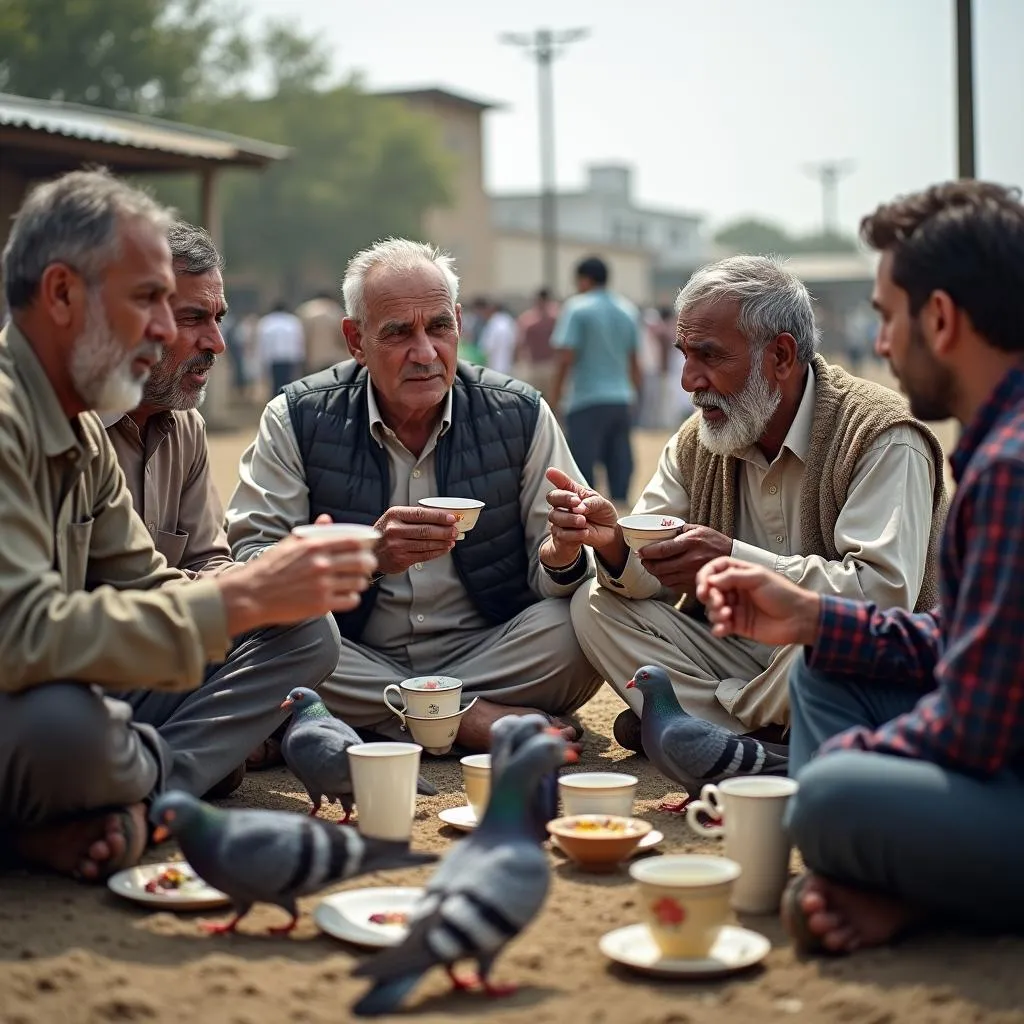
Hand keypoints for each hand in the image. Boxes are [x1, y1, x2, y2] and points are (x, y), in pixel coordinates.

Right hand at [218, 531, 377, 634]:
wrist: (252, 594)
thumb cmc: (270, 568)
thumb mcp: (289, 544)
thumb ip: (312, 532)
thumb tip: (327, 519)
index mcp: (314, 546)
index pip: (354, 542)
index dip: (367, 545)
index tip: (368, 549)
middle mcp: (321, 564)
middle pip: (362, 563)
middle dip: (369, 565)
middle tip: (366, 567)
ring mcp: (322, 585)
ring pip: (359, 583)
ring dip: (361, 582)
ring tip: (355, 582)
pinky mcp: (321, 605)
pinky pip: (350, 600)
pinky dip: (352, 598)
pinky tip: (346, 596)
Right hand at [372, 506, 458, 574]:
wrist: (371, 550)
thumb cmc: (386, 531)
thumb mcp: (395, 518)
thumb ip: (415, 516)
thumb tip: (442, 516)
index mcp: (394, 515)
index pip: (421, 514)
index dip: (439, 516)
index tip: (451, 518)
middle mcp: (394, 530)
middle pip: (426, 530)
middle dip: (444, 531)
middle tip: (454, 530)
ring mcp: (397, 546)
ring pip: (427, 544)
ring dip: (443, 542)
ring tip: (451, 540)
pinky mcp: (401, 559)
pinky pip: (424, 555)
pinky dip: (437, 552)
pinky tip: (444, 548)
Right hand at [541, 467, 618, 566]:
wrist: (607, 532)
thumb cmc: (601, 513)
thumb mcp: (602, 504)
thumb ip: (591, 502)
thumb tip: (579, 507)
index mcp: (573, 493)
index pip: (561, 484)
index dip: (556, 478)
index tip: (550, 472)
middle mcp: (563, 505)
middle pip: (552, 497)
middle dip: (564, 498)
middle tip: (577, 502)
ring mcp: (561, 519)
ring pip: (555, 516)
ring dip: (569, 518)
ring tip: (583, 521)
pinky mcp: (562, 535)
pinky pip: (561, 533)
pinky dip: (573, 533)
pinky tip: (585, 532)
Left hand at [637, 524, 731, 594]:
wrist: (733, 558)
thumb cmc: (714, 541)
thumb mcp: (698, 529)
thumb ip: (679, 530)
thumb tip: (659, 531)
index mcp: (690, 543)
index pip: (662, 550)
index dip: (647, 552)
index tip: (640, 552)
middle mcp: (691, 560)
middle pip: (660, 567)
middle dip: (647, 564)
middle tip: (643, 559)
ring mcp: (692, 575)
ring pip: (664, 578)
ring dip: (654, 573)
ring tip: (652, 566)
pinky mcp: (694, 585)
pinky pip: (672, 586)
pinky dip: (664, 580)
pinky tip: (664, 574)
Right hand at [695, 556, 820, 646]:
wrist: (800, 619)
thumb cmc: (783, 594)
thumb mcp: (758, 578)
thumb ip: (733, 577)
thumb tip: (710, 580)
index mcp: (740, 574)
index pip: (715, 569)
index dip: (705, 576)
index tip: (704, 586)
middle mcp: (735, 589)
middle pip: (710, 590)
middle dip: (710, 597)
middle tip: (720, 603)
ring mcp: (736, 607)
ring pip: (712, 609)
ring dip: (715, 613)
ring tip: (727, 616)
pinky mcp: (738, 625)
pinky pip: (720, 626)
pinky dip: (717, 628)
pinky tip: (722, 629)